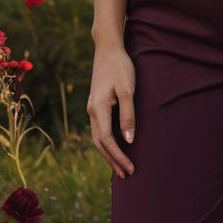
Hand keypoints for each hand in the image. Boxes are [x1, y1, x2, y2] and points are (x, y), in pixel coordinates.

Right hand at [88, 40, 136, 178]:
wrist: (107, 48)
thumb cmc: (120, 67)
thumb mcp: (128, 89)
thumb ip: (128, 114)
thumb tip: (128, 140)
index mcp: (99, 109)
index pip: (107, 141)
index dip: (118, 157)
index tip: (130, 168)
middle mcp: (92, 111)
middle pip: (100, 144)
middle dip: (112, 160)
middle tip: (126, 174)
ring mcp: (93, 108)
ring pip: (98, 138)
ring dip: (109, 153)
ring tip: (120, 166)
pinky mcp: (96, 104)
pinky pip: (100, 129)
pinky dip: (107, 142)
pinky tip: (116, 146)